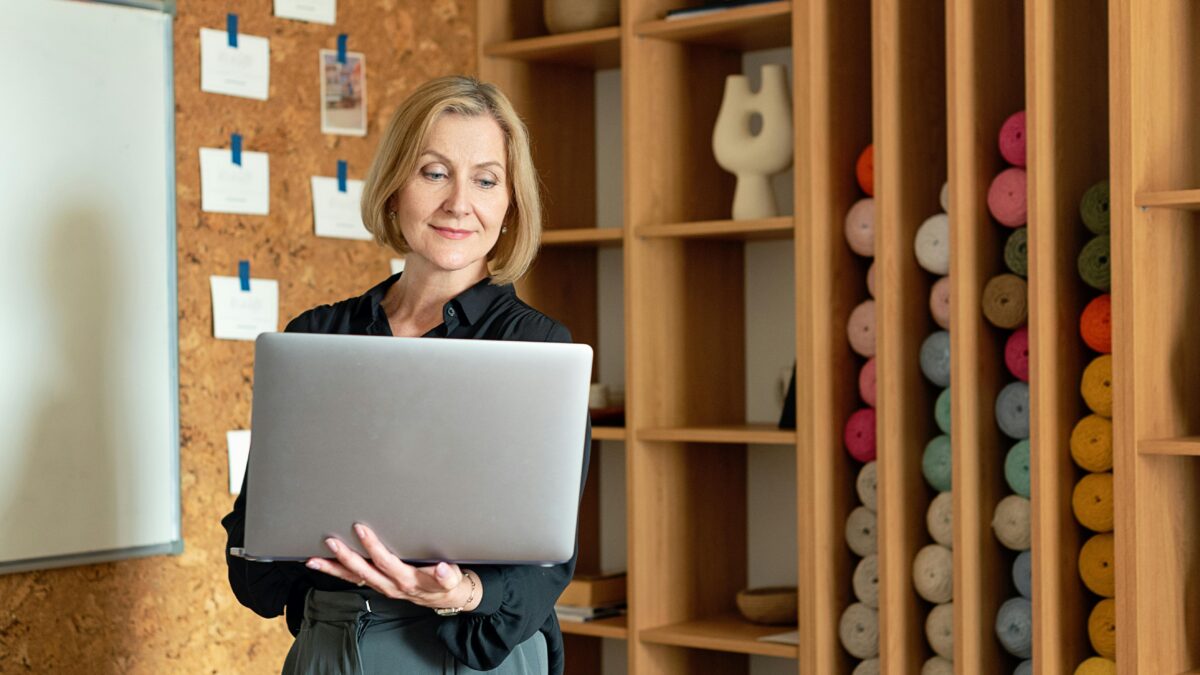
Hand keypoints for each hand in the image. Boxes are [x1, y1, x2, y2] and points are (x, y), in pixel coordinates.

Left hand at [305, 523, 480, 611]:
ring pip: (354, 578)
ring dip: (333, 569)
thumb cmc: (448, 583)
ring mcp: (382, 586)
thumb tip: (442, 569)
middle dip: (345, 557)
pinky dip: (338, 572)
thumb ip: (447, 575)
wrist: (446, 596)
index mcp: (407, 580)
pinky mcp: (378, 584)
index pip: (385, 562)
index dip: (372, 546)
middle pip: (363, 571)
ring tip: (313, 560)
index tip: (361, 529)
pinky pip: (355, 579)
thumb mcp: (453, 579)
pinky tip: (324, 564)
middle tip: (330, 542)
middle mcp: (390, 585)